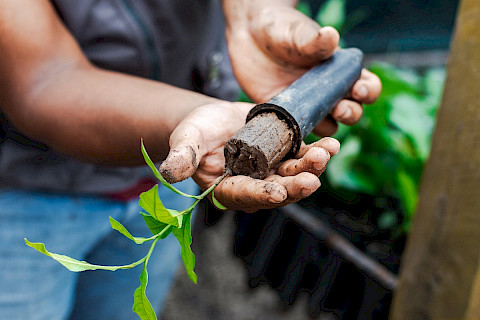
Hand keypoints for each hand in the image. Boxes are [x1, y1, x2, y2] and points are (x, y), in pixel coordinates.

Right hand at [159, 102, 338, 212]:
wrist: (213, 119)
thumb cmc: (195, 132)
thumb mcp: (186, 140)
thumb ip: (182, 156)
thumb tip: (169, 173)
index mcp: (228, 189)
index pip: (245, 195)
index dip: (262, 194)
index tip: (278, 192)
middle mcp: (253, 185)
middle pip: (278, 190)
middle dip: (296, 185)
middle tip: (312, 178)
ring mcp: (271, 171)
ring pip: (295, 174)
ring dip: (311, 166)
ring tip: (325, 153)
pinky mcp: (283, 156)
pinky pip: (302, 157)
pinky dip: (317, 151)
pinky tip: (332, 143)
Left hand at [224, 1, 380, 135]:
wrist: (248, 36)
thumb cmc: (279, 28)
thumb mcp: (295, 32)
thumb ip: (312, 39)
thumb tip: (330, 36)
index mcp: (339, 70)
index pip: (365, 85)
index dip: (368, 91)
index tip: (358, 89)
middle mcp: (327, 92)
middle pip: (351, 111)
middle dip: (350, 113)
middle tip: (339, 109)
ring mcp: (307, 106)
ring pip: (327, 126)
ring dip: (327, 128)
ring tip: (316, 120)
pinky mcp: (286, 115)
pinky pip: (298, 132)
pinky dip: (298, 135)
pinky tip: (292, 129)